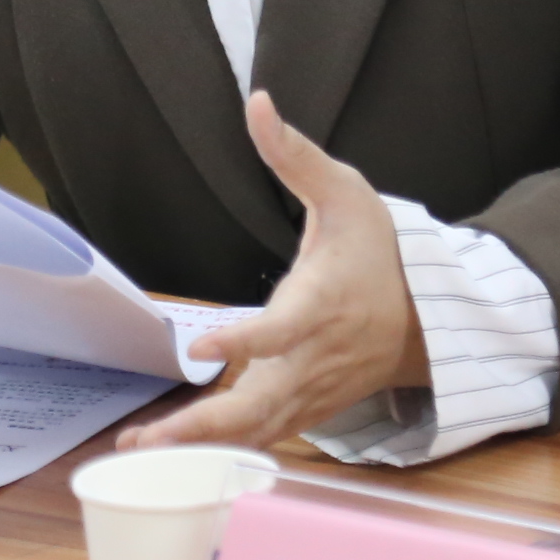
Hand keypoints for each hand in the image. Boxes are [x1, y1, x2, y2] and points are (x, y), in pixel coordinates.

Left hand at [115, 91, 426, 452]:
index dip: (244, 340)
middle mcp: (314, 358)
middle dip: (203, 427)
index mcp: (323, 304)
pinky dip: (214, 453)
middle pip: (260, 405)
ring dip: (197, 448)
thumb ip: (295, 155)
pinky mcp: (301, 409)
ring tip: (135, 454)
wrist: (423, 315)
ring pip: (253, 431)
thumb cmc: (376, 248)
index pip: (284, 329)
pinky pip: (256, 438)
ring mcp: (309, 392)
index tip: (200, 347)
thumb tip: (258, 103)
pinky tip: (161, 456)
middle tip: (148, 440)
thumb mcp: (345, 192)